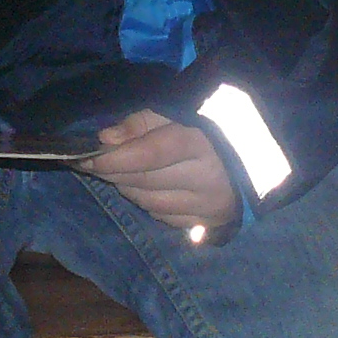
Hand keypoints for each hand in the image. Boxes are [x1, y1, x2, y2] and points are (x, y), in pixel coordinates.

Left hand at [85, 111, 238, 236]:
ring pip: (149, 203)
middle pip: (144, 182)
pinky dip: (147, 202)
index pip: (150, 153)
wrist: (254, 157)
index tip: (84, 155)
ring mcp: (209, 207)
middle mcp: (208, 179)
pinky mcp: (208, 225)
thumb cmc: (208, 127)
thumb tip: (106, 138)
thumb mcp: (178, 113)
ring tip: (121, 170)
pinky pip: (162, 217)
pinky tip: (147, 187)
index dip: (114, 156)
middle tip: (92, 160)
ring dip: (127, 187)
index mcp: (202, 142)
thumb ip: (142, 121)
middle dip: (112, 171)